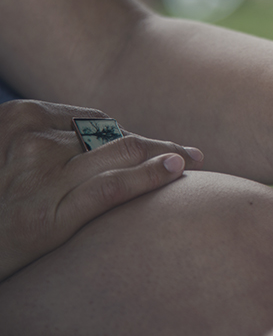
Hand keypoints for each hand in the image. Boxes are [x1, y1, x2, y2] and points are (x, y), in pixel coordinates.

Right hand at [0, 100, 203, 281]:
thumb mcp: (13, 159)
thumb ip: (49, 143)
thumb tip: (105, 136)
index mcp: (19, 118)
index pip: (95, 122)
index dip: (131, 135)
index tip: (160, 145)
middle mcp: (30, 142)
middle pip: (114, 137)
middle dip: (157, 144)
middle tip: (192, 154)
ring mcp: (39, 178)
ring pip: (121, 155)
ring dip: (164, 157)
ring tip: (192, 162)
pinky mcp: (47, 217)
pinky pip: (111, 188)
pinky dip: (150, 176)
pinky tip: (175, 171)